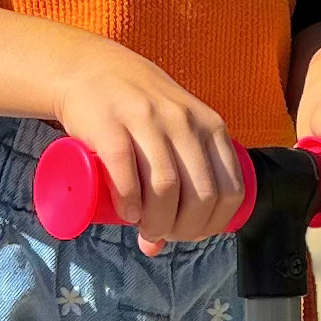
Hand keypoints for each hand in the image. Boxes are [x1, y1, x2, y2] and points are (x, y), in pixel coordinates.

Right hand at [46, 48, 249, 250]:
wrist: (91, 71)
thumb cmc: (137, 114)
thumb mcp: (171, 138)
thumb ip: (176, 186)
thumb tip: (157, 249)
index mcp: (210, 127)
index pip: (229, 190)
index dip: (212, 224)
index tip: (188, 233)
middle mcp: (184, 122)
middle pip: (199, 194)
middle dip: (183, 228)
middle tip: (161, 234)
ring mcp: (147, 121)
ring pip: (165, 186)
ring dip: (156, 221)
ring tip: (145, 229)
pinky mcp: (110, 124)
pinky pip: (126, 171)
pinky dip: (130, 201)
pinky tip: (128, 214)